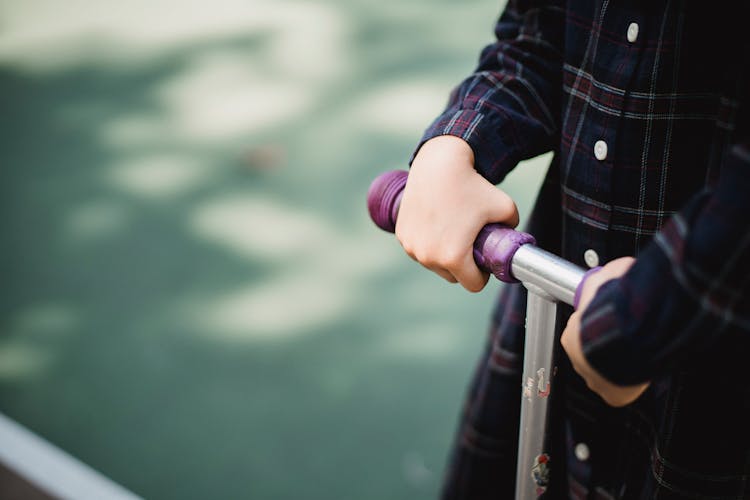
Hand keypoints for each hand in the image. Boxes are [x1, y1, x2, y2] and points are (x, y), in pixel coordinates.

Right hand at [395, 135, 518, 291]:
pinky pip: (419, 248)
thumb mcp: (506, 208)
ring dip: (443, 255)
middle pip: (452, 276)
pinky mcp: (402, 234)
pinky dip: (428, 242)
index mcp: (453, 257)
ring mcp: (412, 246)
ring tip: (453, 230)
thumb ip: (512, 229)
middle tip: (469, 242)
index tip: (483, 258)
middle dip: (462, 266)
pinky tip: (436, 223)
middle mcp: (428, 256)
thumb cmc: (473, 186)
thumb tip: (511, 240)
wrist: (439, 164)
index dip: (483, 274)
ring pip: (433, 263)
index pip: (473, 285)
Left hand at [560, 257, 650, 406]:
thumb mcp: (607, 278)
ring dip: (618, 363)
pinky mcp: (613, 395)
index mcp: (571, 335)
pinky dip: (629, 383)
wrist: (631, 335)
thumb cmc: (617, 306)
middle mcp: (578, 360)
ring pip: (605, 372)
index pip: (581, 332)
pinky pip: (621, 391)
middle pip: (593, 354)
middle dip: (608, 345)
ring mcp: (594, 379)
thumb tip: (613, 270)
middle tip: (627, 336)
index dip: (598, 326)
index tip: (613, 320)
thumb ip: (606, 277)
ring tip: (634, 351)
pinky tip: (638, 369)